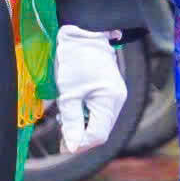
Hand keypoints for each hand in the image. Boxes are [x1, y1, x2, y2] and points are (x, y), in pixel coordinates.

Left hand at [54, 24, 127, 152]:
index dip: (80, 144)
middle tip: (61, 132)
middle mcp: (118, 100)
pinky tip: (75, 109)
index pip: (98, 135)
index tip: (63, 145)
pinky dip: (87, 115)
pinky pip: (101, 111)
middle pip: (101, 130)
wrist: (85, 33)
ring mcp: (117, 95)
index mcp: (109, 100)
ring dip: (83, 125)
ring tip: (65, 118)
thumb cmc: (74, 59)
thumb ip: (71, 121)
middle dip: (81, 135)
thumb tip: (71, 147)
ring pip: (101, 122)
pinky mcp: (112, 91)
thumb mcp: (68, 92)